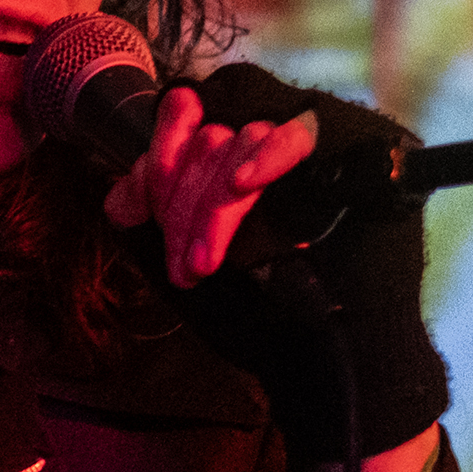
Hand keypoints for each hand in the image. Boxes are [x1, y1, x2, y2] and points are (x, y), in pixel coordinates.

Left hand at [115, 63, 452, 471]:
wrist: (321, 359)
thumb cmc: (252, 313)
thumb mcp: (185, 258)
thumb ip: (149, 219)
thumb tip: (120, 195)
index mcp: (232, 152)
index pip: (184, 112)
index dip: (158, 153)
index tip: (141, 211)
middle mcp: (272, 138)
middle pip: (210, 132)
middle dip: (181, 201)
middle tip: (184, 266)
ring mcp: (313, 140)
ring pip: (244, 136)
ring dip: (213, 206)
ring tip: (205, 264)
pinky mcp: (353, 149)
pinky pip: (302, 134)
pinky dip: (265, 157)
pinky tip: (242, 184)